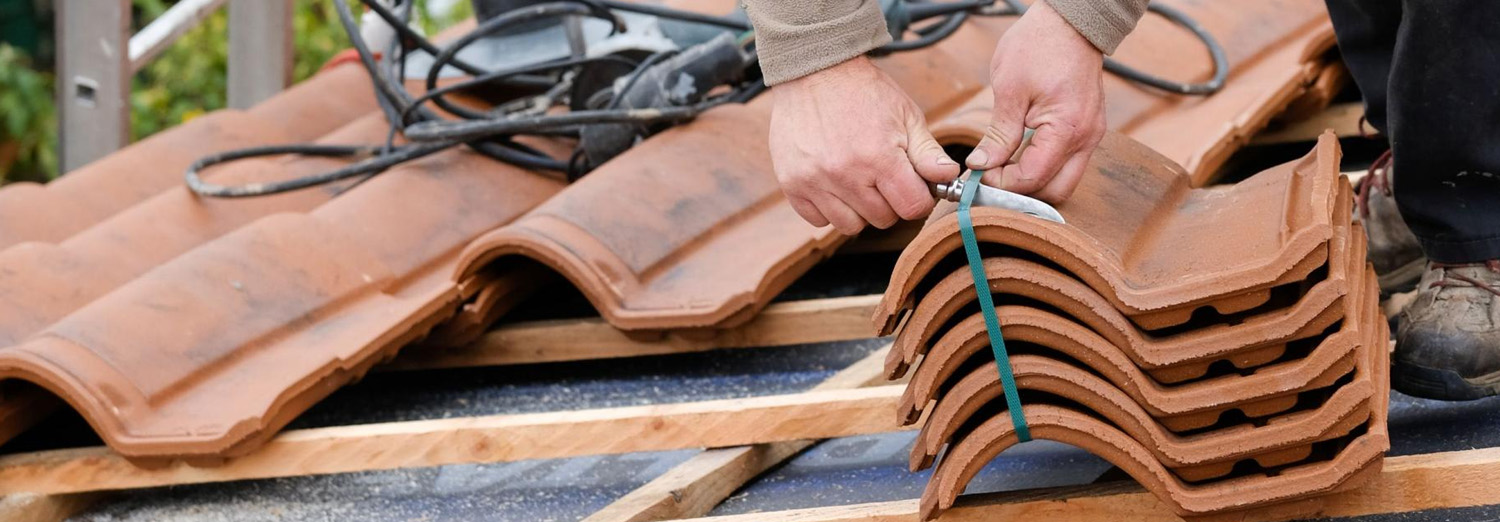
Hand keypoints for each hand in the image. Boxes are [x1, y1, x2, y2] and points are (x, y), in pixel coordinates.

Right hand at [769, 56, 960, 234]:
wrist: (815, 71)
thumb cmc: (864, 92)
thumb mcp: (905, 115)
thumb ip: (928, 152)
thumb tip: (949, 177)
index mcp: (879, 157)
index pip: (911, 208)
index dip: (918, 199)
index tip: (912, 186)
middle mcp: (845, 174)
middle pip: (882, 220)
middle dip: (889, 202)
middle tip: (882, 176)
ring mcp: (814, 181)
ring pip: (849, 226)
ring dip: (859, 209)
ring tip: (857, 179)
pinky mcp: (791, 183)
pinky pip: (818, 220)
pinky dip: (829, 208)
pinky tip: (833, 183)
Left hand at [967, 0, 1106, 202]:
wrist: (1069, 22)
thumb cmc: (1038, 46)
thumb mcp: (1009, 89)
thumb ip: (998, 134)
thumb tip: (981, 165)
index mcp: (1067, 129)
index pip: (1033, 178)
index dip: (1002, 184)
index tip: (979, 176)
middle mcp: (1086, 139)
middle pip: (1055, 192)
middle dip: (1021, 192)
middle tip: (990, 180)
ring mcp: (1091, 136)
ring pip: (1064, 181)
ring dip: (1033, 182)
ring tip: (1002, 170)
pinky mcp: (1088, 130)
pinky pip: (1068, 163)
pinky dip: (1044, 168)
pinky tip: (1018, 158)